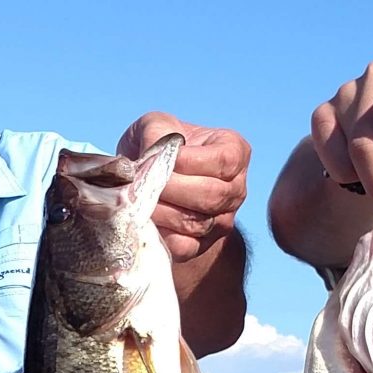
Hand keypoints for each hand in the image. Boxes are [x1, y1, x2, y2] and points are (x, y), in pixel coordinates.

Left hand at [118, 113, 247, 262]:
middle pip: (212, 195)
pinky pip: (184, 247)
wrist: (153, 182)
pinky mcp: (202, 245)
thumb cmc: (159, 146)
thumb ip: (156, 131)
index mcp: (234, 151)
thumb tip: (152, 156)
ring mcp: (223, 220)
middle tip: (142, 182)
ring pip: (197, 223)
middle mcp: (236, 189)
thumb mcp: (157, 125)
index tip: (159, 156)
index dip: (189, 162)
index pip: (224, 161)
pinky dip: (161, 235)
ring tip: (137, 199)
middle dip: (171, 189)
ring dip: (161, 212)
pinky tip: (144, 219)